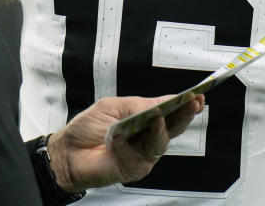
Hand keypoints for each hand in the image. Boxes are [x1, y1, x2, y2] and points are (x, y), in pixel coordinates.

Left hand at [47, 93, 204, 191]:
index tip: (197, 95)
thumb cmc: (88, 128)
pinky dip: (125, 145)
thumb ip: (137, 105)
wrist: (67, 152)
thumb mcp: (112, 107)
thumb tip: (160, 103)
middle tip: (193, 103)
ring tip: (157, 116)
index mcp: (145, 119)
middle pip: (173, 128)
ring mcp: (143, 155)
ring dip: (160, 129)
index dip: (184, 104)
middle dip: (185, 114)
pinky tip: (116, 138)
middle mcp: (148, 137)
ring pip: (160, 142)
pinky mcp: (133, 169)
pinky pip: (136, 157)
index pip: (169, 112)